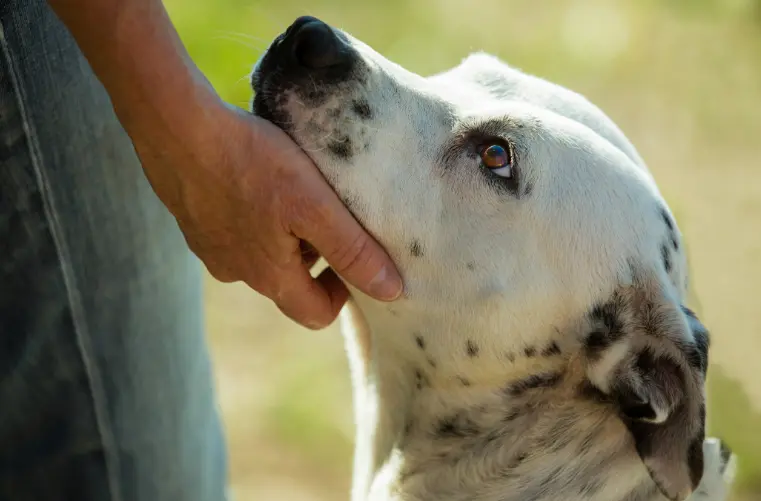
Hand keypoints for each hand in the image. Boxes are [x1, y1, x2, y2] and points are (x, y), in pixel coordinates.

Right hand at [126, 99, 402, 328]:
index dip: (343, 293)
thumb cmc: (249, 163)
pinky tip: (256, 179)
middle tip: (327, 214)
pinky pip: (234, 231)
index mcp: (269, 276)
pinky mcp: (192, 221)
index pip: (316, 314)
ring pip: (260, 256)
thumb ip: (353, 250)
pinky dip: (253, 216)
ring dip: (283, 235)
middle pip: (288, 284)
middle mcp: (235, 272)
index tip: (352, 256)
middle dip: (315, 258)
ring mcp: (209, 249)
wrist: (175, 126)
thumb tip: (392, 291)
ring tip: (293, 191)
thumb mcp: (314, 206)